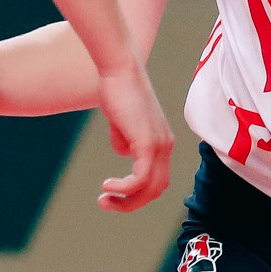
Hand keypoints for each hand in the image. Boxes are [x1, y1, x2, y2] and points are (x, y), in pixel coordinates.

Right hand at [93, 66, 173, 211]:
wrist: (119, 68)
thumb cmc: (117, 88)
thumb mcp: (121, 120)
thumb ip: (124, 138)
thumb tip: (123, 153)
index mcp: (162, 141)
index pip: (157, 179)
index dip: (137, 192)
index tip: (113, 194)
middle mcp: (166, 145)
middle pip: (156, 189)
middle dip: (131, 202)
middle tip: (106, 203)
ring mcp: (159, 145)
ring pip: (150, 188)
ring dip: (126, 200)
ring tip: (104, 200)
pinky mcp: (148, 143)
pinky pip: (141, 179)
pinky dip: (125, 189)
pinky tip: (107, 185)